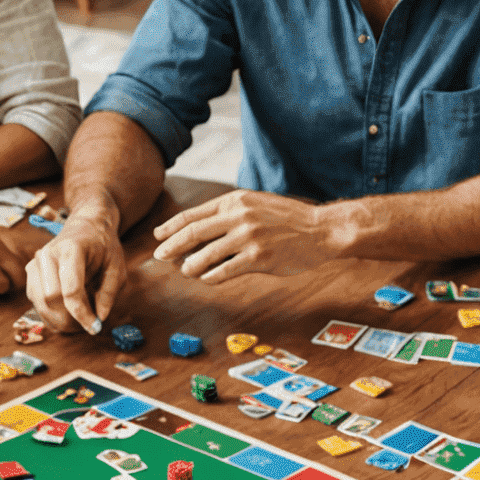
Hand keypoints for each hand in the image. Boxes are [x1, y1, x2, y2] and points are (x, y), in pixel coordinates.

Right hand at [26, 212, 125, 333]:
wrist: (86, 225)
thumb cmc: (103, 246)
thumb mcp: (117, 268)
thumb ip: (109, 293)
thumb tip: (99, 318)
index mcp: (71, 249)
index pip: (70, 289)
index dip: (81, 313)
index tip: (94, 328)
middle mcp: (48, 254)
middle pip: (51, 299)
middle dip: (69, 319)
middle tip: (88, 325)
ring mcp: (36, 262)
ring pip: (40, 303)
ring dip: (58, 319)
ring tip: (79, 321)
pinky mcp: (31, 272)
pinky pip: (36, 301)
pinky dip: (50, 313)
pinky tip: (66, 314)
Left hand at [151, 191, 341, 282]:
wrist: (320, 230)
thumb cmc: (286, 220)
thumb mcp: (255, 205)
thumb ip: (228, 215)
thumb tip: (196, 233)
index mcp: (235, 201)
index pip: (193, 214)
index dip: (171, 226)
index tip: (158, 236)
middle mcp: (239, 216)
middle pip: (194, 233)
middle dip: (172, 246)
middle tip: (160, 256)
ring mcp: (249, 237)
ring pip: (206, 254)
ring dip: (190, 265)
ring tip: (184, 271)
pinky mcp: (259, 257)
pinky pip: (225, 271)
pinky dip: (211, 277)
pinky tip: (206, 279)